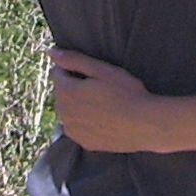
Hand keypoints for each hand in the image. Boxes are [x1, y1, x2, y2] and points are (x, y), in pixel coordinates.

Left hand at [50, 49, 166, 152]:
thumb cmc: (126, 93)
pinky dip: (83, 122)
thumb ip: (75, 60)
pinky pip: (77, 128)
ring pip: (68, 112)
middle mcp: (64, 113)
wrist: (144, 125)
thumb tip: (51, 52)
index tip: (92, 72)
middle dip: (74, 87)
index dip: (74, 69)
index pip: (58, 74)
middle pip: (62, 93)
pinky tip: (101, 119)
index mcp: (67, 92)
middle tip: (99, 87)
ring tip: (102, 103)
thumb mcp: (102, 70)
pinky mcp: (84, 143)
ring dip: (77, 105)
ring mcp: (73, 131)